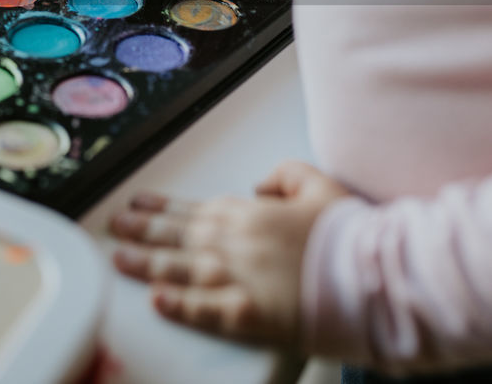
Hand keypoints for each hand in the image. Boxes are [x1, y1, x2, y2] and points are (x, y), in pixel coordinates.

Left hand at [108, 161, 350, 343]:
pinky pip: (205, 311)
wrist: (377, 274)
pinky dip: (178, 305)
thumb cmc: (351, 234)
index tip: (138, 203)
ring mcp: (240, 279)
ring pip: (180, 269)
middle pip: (178, 235)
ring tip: (118, 258)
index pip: (195, 209)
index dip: (163, 207)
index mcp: (252, 213)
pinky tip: (155, 300)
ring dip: (146, 263)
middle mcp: (237, 243)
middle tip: (114, 225)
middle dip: (142, 230)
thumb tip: (258, 188)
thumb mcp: (319, 183)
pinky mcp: (250, 315)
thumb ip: (284, 176)